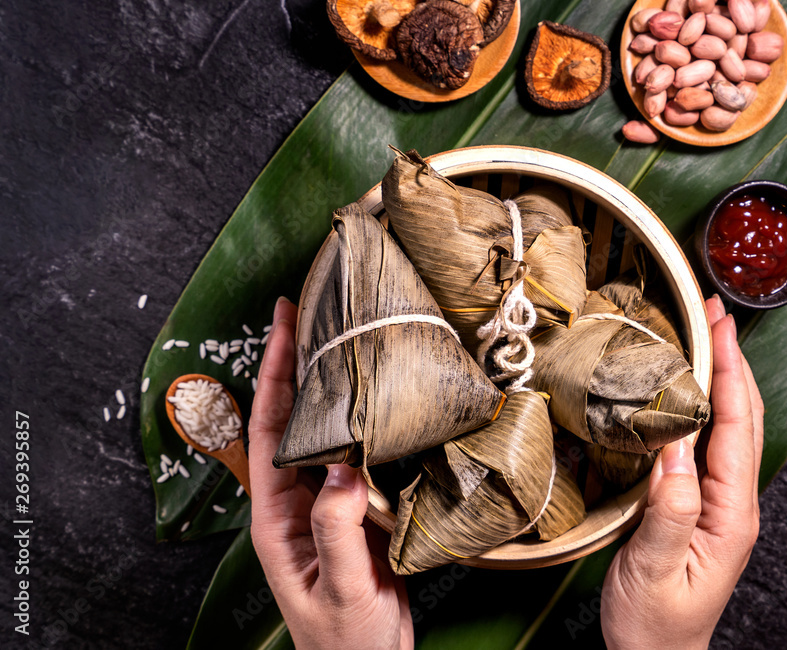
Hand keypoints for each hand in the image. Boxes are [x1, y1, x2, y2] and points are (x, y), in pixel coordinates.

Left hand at [249, 297, 412, 649]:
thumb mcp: (342, 590)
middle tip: (308, 309)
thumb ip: (338, 531)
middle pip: (291, 419)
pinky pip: (356, 453)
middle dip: (294, 363)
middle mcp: (297, 503)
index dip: (272, 375)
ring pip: (323, 432)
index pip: (268, 432)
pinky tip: (379, 397)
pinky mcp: (357, 510)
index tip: (282, 325)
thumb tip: (341, 466)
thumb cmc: (347, 643)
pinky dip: (363, 418)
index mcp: (277, 520)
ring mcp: (326, 504)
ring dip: (329, 384)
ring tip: (341, 337)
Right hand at [601, 294, 763, 648]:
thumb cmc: (656, 626)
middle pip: (741, 417)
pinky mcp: (698, 503)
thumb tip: (673, 446)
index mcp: (730, 514)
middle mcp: (732, 501)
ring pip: (727, 426)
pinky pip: (706, 442)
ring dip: (720, 375)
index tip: (719, 325)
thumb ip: (668, 511)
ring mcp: (718, 501)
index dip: (729, 372)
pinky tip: (683, 388)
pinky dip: (700, 403)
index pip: (736, 428)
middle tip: (713, 310)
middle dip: (731, 359)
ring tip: (704, 333)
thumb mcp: (654, 571)